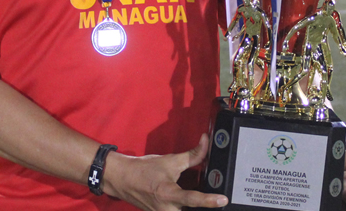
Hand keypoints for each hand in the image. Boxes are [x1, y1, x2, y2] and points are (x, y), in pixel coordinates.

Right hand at [103, 134, 227, 210]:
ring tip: (207, 201)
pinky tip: (191, 204)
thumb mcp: (170, 161)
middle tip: (217, 202)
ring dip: (193, 208)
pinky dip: (185, 208)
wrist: (123, 179)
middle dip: (204, 208)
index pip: (192, 199)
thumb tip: (206, 142)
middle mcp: (167, 210)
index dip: (209, 201)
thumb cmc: (145, 170)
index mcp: (169, 194)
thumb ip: (193, 155)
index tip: (223, 200)